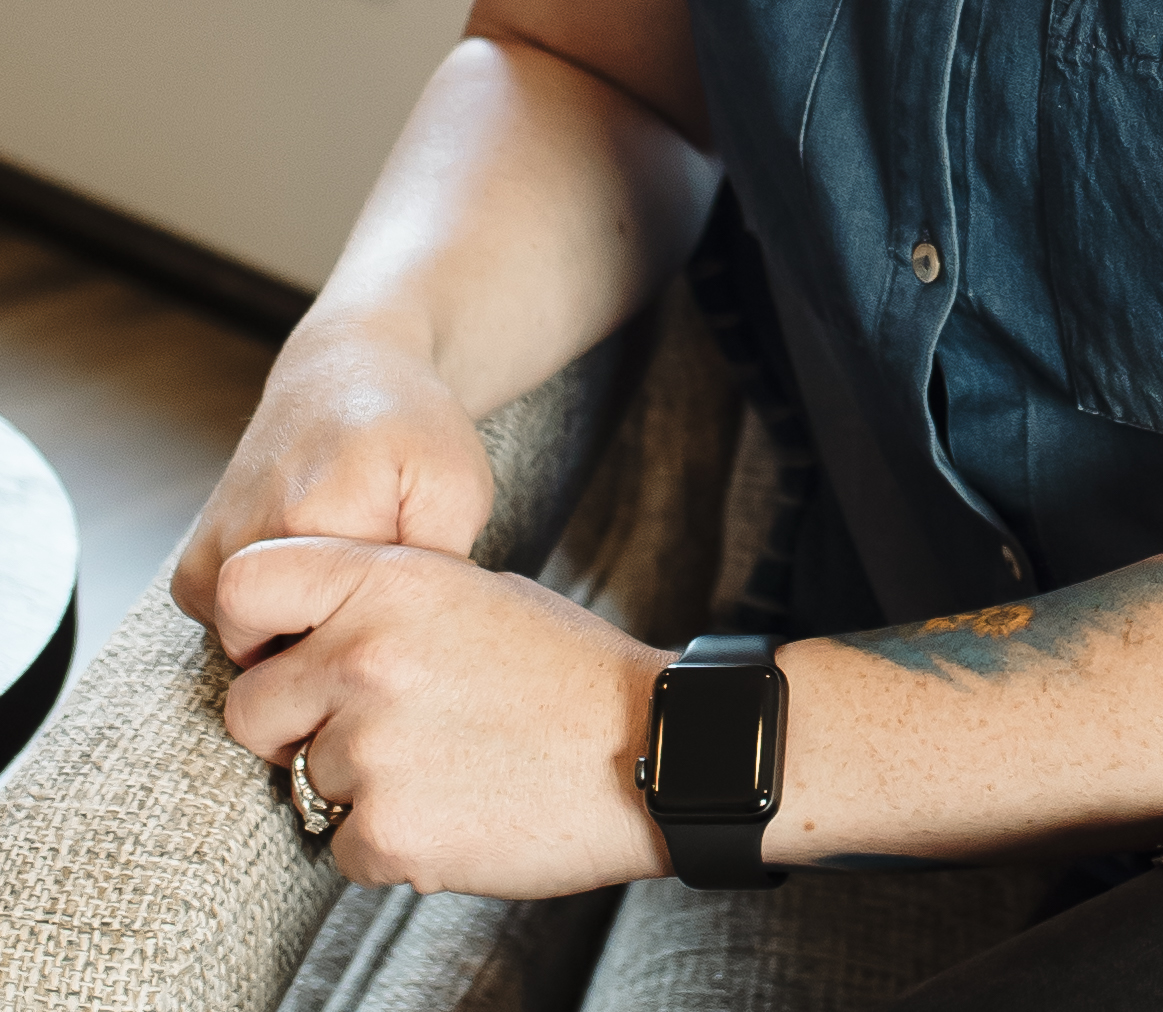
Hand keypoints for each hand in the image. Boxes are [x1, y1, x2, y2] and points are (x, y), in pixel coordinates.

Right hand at [173, 319, 497, 628]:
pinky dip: (269, 619)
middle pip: (303, 660)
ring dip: (304, 629)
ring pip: (265, 654)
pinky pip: (232, 637)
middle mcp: (251, 542)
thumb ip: (439, 574)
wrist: (341, 374)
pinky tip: (307, 567)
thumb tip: (410, 645)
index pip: (354, 644)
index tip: (405, 585)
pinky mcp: (190, 573)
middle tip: (373, 578)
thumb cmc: (409, 428)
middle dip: (342, 637)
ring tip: (341, 566)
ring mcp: (212, 560)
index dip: (389, 630)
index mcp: (319, 518)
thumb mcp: (457, 487)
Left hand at [214, 536, 673, 896]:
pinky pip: (343, 848)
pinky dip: (388, 843)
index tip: (275, 652)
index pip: (247, 584)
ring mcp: (372, 751)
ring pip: (304, 785)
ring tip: (441, 767)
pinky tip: (455, 810)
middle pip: (249, 709)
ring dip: (356, 788)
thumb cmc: (562, 667)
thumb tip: (313, 630)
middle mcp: (363, 659)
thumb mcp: (472, 591)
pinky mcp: (388, 834)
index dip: (247, 626)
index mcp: (386, 583)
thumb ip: (383, 602)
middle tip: (367, 730)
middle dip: (294, 728)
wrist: (647, 748)